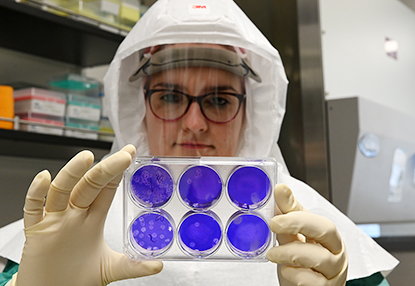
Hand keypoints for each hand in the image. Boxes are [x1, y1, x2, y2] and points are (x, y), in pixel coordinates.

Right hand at [11, 145, 162, 285]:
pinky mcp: (36, 231)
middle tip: (123, 156)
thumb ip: (133, 265)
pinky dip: (36, 193)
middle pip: (89, 185)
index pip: (107, 188)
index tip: (130, 154)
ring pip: (62, 190)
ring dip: (73, 173)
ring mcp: (55, 220)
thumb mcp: (110, 268)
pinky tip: (44, 179)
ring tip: (87, 158)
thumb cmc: (75, 277)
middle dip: (106, 169)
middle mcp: (74, 215)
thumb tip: (158, 265)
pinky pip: (33, 209)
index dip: (118, 171)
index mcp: (92, 218)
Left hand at [267, 184, 347, 285]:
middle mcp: (335, 253)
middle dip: (298, 223)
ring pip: (318, 257)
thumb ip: (288, 215)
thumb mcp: (293, 237)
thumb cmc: (301, 263)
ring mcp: (333, 273)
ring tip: (273, 254)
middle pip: (326, 231)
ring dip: (289, 252)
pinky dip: (294, 274)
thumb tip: (281, 189)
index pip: (320, 219)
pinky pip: (312, 280)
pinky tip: (286, 270)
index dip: (299, 214)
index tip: (277, 209)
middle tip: (274, 224)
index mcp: (329, 237)